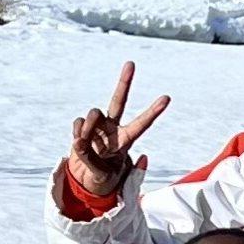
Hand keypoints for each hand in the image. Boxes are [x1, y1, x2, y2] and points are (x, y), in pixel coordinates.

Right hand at [68, 60, 169, 201]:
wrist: (87, 180)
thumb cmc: (102, 179)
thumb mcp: (103, 177)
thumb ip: (92, 161)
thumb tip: (79, 142)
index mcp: (126, 140)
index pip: (142, 124)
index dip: (154, 111)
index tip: (167, 98)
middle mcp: (114, 128)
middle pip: (119, 101)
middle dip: (124, 82)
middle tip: (131, 63)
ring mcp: (98, 126)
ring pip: (93, 113)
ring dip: (88, 127)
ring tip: (85, 142)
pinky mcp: (82, 128)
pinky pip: (78, 123)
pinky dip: (76, 132)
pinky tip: (79, 142)